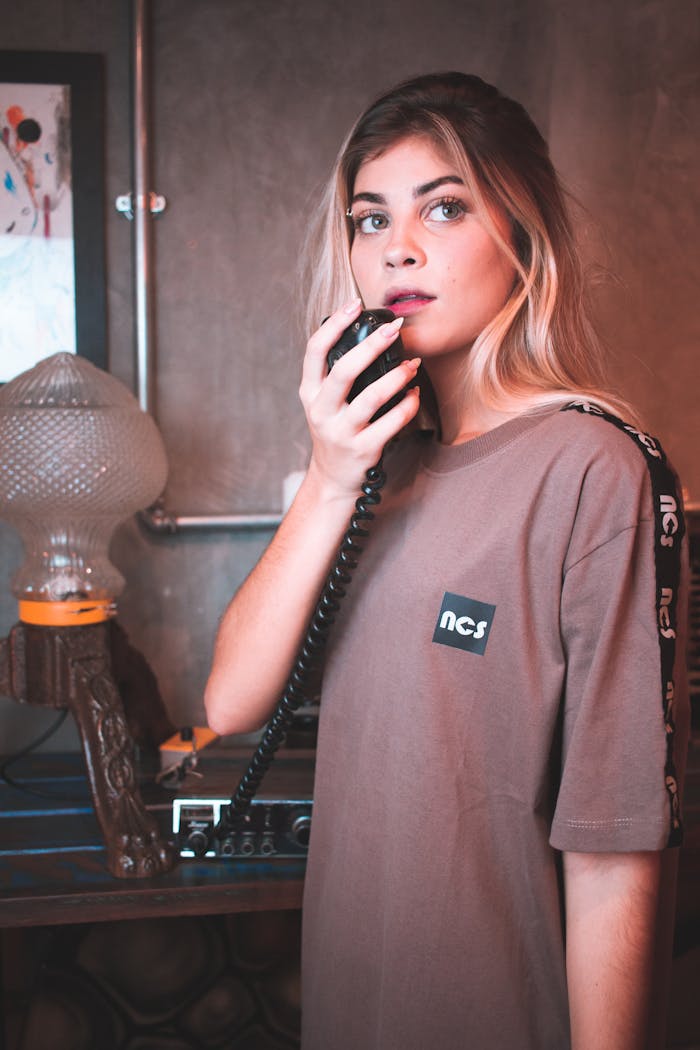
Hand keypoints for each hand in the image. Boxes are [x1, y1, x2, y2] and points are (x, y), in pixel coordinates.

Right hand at [299, 298, 421, 498]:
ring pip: (371, 398)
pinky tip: (415, 394)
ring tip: (412, 365)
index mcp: (309, 393)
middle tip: (393, 330)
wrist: (333, 478)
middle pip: (343, 371)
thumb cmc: (335, 429)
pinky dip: (408, 406)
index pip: (314, 351)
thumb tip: (370, 334)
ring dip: (396, 378)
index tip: (354, 305)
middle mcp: (321, 411)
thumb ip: (336, 374)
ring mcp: (342, 432)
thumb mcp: (324, 402)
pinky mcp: (363, 449)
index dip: (334, 325)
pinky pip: (392, 423)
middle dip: (370, 346)